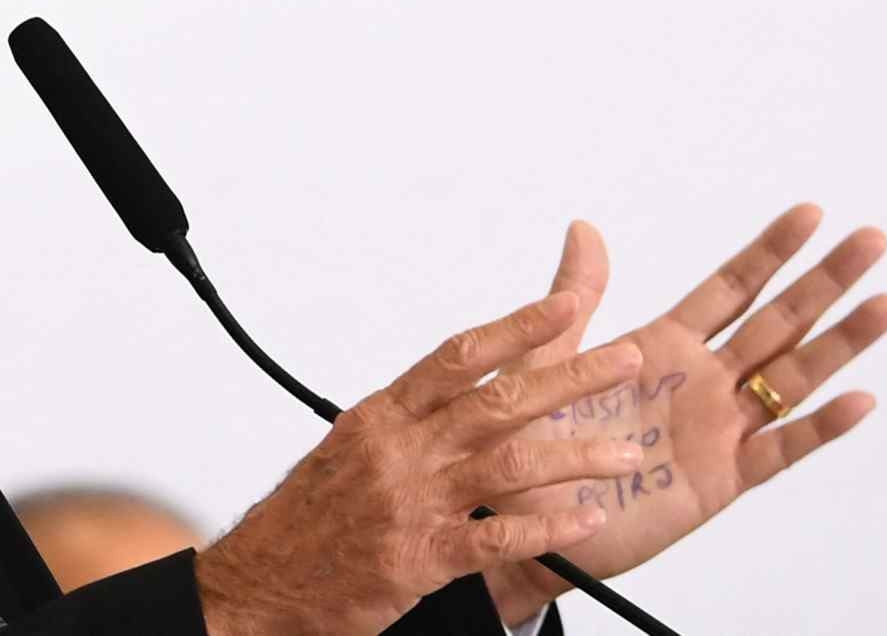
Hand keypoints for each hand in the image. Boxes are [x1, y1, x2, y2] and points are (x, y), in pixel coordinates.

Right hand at [195, 294, 647, 635]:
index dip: (516, 328)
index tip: (566, 306)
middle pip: (498, 400)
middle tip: (628, 361)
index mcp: (382, 416)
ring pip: (510, 464)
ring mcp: (411, 502)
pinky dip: (548, 529)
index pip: (458, 357)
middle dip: (570, 377)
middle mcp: (400, 449)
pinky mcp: (419, 557)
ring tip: (625, 453)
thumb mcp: (350, 452)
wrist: (258, 581)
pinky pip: (497, 538)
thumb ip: (404, 424)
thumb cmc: (306, 520)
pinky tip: (586, 521)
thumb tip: (450, 397)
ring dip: (577, 456)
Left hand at [481, 207, 886, 624]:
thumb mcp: (547, 357)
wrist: (520, 519)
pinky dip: (818, 428)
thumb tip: (583, 228)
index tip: (811, 213)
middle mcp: (700, 382)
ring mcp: (716, 429)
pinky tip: (858, 399)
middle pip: (777, 322)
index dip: (769, 252)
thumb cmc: (526, 439)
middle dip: (824, 282)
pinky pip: (777, 451)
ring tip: (885, 303)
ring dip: (840, 343)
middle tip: (872, 239)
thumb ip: (575, 297)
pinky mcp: (719, 480)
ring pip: (792, 379)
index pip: (729, 288)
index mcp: (661, 346)